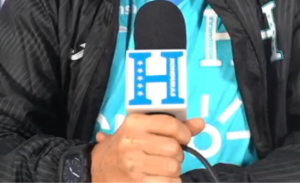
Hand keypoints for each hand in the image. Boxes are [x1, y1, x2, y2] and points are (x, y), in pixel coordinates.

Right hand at [90, 114, 204, 182]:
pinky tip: (159, 179)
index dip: (184, 133)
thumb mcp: (142, 129)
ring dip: (174, 171)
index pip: (170, 124)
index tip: (183, 138)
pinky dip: (169, 182)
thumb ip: (172, 126)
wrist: (98, 168)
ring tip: (163, 168)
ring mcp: (133, 164)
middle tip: (169, 156)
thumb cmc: (125, 146)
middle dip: (177, 155)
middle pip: (174, 149)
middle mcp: (132, 141)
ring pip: (173, 168)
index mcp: (134, 123)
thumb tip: (200, 123)